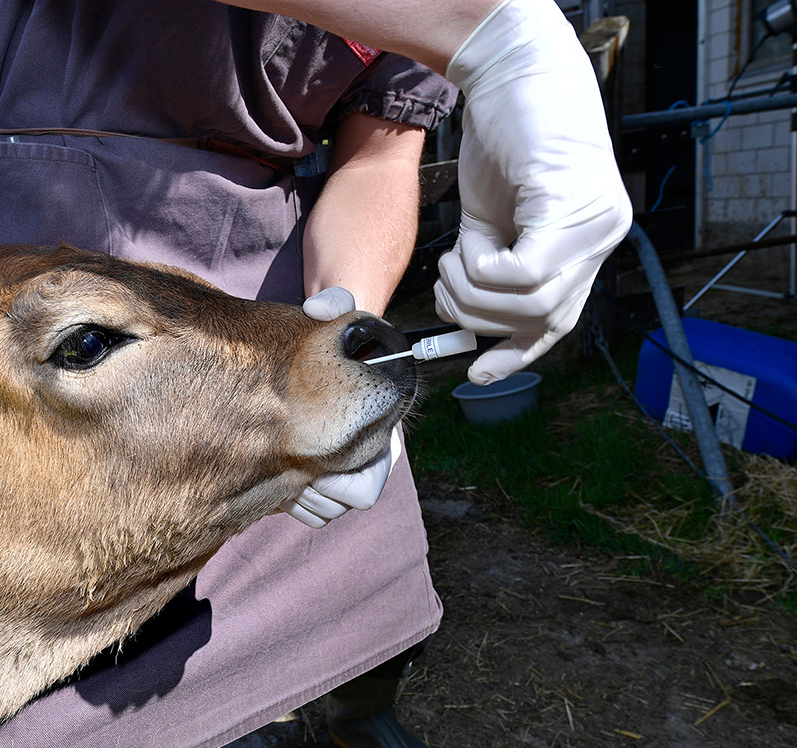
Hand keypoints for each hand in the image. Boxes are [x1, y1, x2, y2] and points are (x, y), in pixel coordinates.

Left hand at [280, 287, 398, 528]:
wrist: (314, 357)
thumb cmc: (332, 341)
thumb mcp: (334, 315)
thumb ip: (332, 303)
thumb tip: (319, 308)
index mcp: (378, 437)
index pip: (364, 490)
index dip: (336, 482)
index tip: (311, 463)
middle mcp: (362, 462)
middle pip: (337, 506)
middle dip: (311, 491)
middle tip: (288, 466)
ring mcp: (337, 474)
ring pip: (321, 512)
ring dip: (297, 495)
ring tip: (279, 465)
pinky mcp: (312, 484)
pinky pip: (306, 513)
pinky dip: (289, 502)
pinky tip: (275, 472)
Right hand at [434, 0, 631, 384]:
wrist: (508, 70)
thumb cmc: (500, 137)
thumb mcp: (492, 219)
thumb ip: (491, 268)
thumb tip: (464, 321)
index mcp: (585, 243)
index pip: (560, 320)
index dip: (517, 354)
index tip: (478, 375)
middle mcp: (603, 237)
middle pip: (544, 320)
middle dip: (480, 317)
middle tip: (447, 284)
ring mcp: (596, 223)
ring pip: (532, 303)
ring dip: (475, 292)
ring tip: (452, 259)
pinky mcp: (575, 207)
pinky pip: (525, 273)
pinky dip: (483, 269)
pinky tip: (468, 242)